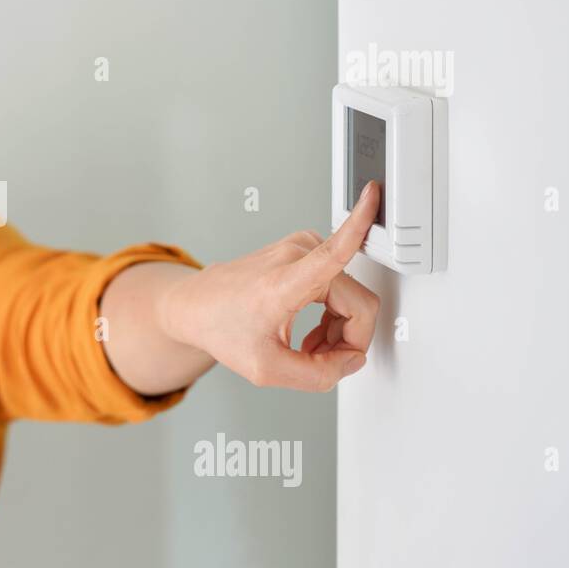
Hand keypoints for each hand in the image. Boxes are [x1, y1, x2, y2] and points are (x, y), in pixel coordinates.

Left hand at [161, 181, 382, 391]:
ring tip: (309, 346)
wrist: (195, 306)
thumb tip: (351, 361)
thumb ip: (318, 374)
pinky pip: (340, 286)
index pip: (334, 250)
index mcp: (284, 281)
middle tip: (322, 360)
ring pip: (351, 296)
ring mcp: (299, 247)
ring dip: (338, 328)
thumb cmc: (220, 327)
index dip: (360, 223)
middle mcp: (294, 254)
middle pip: (357, 302)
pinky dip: (331, 314)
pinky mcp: (302, 249)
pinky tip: (311, 331)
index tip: (373, 193)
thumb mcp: (266, 370)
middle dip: (348, 339)